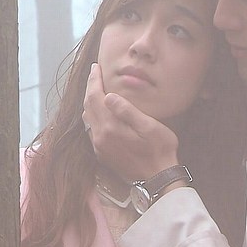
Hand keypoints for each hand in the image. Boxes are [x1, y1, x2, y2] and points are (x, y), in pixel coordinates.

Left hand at [83, 63, 179, 181]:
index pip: (96, 97)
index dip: (94, 81)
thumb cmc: (160, 150)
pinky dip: (92, 116)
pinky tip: (99, 112)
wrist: (158, 178)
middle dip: (90, 87)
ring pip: (87, 119)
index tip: (96, 67)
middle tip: (94, 73)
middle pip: (88, 106)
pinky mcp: (102, 154)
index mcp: (110, 127)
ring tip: (96, 89)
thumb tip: (108, 96)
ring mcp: (99, 147)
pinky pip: (91, 130)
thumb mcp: (150, 127)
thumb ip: (127, 111)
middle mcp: (100, 137)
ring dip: (89, 102)